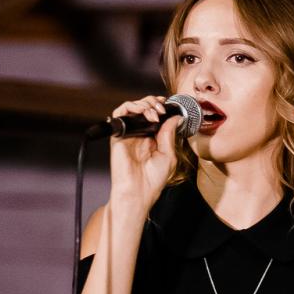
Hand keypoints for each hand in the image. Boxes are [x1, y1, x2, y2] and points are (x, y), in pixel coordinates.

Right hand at [106, 95, 181, 211]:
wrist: (138, 191)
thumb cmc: (153, 179)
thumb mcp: (169, 155)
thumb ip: (169, 134)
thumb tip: (175, 117)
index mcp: (152, 138)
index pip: (155, 115)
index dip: (161, 107)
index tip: (169, 105)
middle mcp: (140, 134)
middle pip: (144, 108)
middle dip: (154, 102)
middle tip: (162, 109)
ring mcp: (129, 133)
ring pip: (132, 107)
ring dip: (145, 103)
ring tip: (154, 112)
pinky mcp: (118, 134)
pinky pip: (120, 113)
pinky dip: (132, 107)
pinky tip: (144, 114)